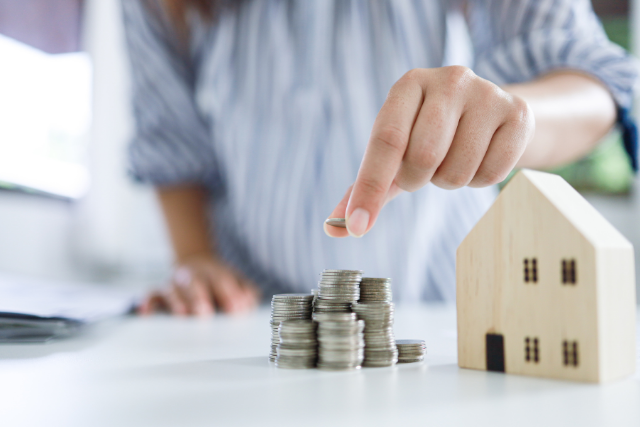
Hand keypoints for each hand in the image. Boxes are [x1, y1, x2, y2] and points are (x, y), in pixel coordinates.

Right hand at [138, 253, 260, 316]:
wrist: (197, 265)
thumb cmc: (220, 282)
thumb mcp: (238, 282)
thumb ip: (247, 292)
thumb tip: (248, 302)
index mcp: (213, 270)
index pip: (221, 279)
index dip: (229, 292)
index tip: (237, 307)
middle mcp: (191, 275)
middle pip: (194, 282)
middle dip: (200, 296)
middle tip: (206, 312)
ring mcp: (175, 284)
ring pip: (172, 290)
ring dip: (177, 301)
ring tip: (183, 314)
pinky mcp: (160, 295)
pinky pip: (151, 297)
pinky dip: (147, 302)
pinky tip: (146, 311)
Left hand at [325, 66, 533, 237]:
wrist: (492, 114)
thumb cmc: (433, 135)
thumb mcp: (397, 153)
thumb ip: (366, 186)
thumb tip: (334, 227)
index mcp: (408, 85)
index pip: (385, 141)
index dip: (370, 187)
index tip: (357, 226)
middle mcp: (448, 80)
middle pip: (423, 157)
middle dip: (418, 180)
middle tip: (424, 169)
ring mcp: (487, 93)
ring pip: (457, 171)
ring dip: (449, 181)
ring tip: (453, 159)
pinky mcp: (518, 113)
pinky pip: (491, 175)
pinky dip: (480, 180)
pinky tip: (480, 158)